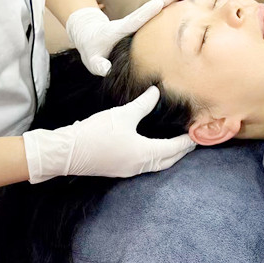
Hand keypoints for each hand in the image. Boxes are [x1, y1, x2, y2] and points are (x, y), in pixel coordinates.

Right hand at [23, 86, 195, 181]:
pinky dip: (155, 157)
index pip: (173, 149)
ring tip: (175, 144)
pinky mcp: (118, 169)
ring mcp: (128, 170)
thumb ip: (142, 104)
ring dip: (168, 156)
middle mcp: (139, 166)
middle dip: (180, 151)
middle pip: (167, 161)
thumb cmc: (96, 133)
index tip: (197, 135)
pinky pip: (145, 165)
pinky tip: (152, 148)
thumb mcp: (122, 115)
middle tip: (191, 140)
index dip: (186, 142)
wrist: (67, 152)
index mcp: (144, 154)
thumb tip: (156, 92)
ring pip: (156, 165)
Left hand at [65, 0, 178, 75]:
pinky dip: (163, 7)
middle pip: (146, 11)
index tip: (158, 3)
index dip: (146, 13)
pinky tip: (174, 1)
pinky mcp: (138, 24)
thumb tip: (107, 70)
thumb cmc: (92, 50)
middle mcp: (128, 23)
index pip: (134, 21)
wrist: (89, 35)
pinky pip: (151, 15)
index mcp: (118, 30)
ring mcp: (134, 23)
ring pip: (150, 11)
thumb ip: (99, 65)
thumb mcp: (92, 60)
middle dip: (160, 0)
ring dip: (163, 0)